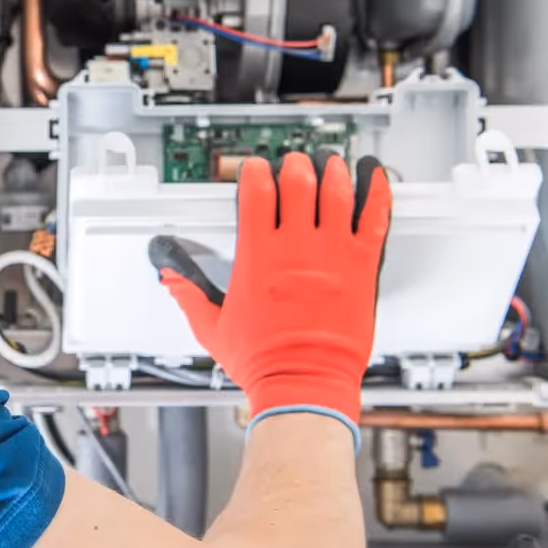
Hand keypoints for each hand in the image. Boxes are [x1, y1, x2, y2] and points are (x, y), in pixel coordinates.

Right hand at [149, 152, 390, 439]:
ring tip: (330, 163)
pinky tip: (375, 178)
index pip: (256, 192)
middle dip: (294, 166)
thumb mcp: (212, 327)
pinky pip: (375, 219)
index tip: (254, 169)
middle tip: (294, 163)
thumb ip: (189, 295)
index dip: (254, 172)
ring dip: (332, 171)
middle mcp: (296, 247)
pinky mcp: (362, 267)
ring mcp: (332, 254)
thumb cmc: (263, 361)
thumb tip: (170, 278)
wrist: (304, 384)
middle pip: (298, 182)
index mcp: (258, 255)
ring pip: (336, 192)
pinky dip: (377, 193)